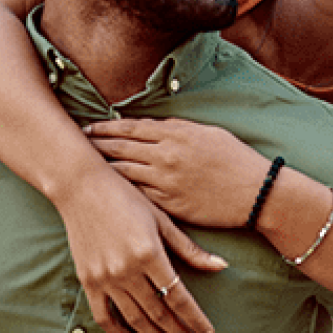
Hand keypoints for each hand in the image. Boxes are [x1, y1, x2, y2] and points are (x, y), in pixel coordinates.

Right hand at [57, 164, 225, 332]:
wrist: (81, 187)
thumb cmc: (126, 197)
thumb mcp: (161, 219)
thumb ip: (189, 249)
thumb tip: (221, 267)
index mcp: (149, 254)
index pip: (179, 297)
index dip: (196, 320)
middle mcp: (127, 270)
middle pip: (159, 313)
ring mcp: (105, 278)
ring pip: (135, 319)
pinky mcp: (88, 280)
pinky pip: (104, 315)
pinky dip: (119, 332)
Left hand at [84, 118, 271, 227]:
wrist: (255, 192)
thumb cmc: (235, 160)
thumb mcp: (207, 133)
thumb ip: (177, 128)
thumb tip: (153, 127)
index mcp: (175, 134)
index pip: (131, 128)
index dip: (107, 127)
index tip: (90, 127)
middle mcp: (166, 156)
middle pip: (120, 147)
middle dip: (96, 144)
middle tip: (76, 144)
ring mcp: (165, 182)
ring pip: (123, 172)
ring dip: (102, 168)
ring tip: (84, 166)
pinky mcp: (168, 205)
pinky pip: (137, 195)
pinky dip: (120, 191)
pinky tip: (107, 190)